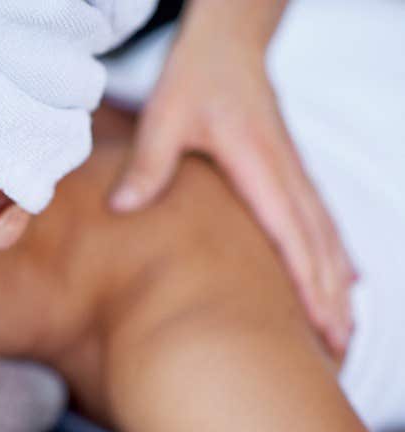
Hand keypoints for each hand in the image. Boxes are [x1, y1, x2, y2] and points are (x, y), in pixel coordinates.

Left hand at [108, 18, 356, 356]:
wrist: (227, 44)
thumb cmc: (194, 78)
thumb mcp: (164, 115)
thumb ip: (149, 163)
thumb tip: (124, 207)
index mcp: (259, 165)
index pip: (289, 233)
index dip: (307, 281)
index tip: (319, 323)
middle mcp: (286, 174)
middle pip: (318, 245)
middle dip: (331, 298)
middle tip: (339, 351)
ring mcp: (293, 174)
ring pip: (326, 237)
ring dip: (338, 285)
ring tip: (344, 332)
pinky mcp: (289, 172)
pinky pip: (320, 221)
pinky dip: (335, 255)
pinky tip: (344, 280)